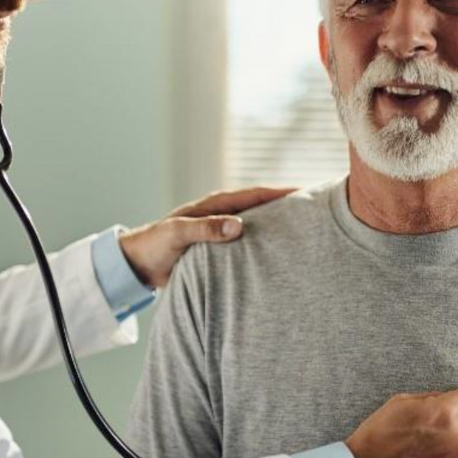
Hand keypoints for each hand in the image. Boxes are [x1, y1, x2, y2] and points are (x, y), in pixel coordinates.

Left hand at [118, 187, 296, 287]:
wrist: (138, 264)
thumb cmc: (155, 245)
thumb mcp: (178, 234)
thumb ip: (206, 229)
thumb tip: (239, 226)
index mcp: (216, 205)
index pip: (257, 195)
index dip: (283, 193)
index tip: (309, 192)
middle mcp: (224, 215)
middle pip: (264, 208)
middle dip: (289, 208)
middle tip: (320, 212)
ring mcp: (223, 232)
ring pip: (259, 227)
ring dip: (279, 229)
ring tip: (308, 235)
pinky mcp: (221, 250)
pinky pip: (249, 245)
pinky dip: (266, 247)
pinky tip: (280, 259)